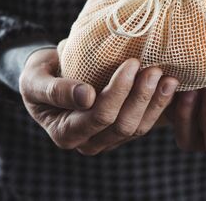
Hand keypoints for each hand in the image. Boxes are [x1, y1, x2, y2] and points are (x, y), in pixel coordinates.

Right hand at [19, 49, 178, 154]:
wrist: (50, 77)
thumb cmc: (40, 75)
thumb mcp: (35, 80)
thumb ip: (55, 90)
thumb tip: (86, 97)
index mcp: (65, 133)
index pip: (99, 116)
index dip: (118, 92)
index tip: (131, 63)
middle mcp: (88, 143)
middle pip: (122, 126)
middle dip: (141, 97)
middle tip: (154, 69)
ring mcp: (107, 139)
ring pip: (138, 129)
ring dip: (155, 103)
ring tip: (168, 78)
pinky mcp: (121, 131)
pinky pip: (144, 123)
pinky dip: (158, 106)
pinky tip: (170, 86)